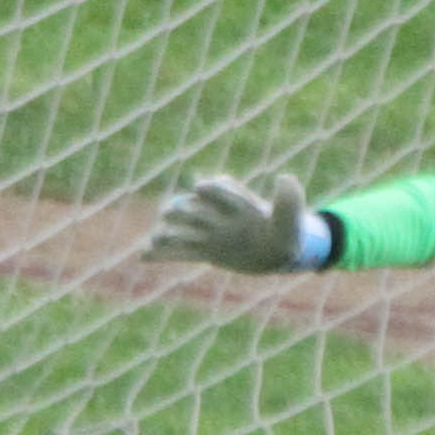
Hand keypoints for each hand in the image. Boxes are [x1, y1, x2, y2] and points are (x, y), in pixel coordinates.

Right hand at [145, 171, 314, 273]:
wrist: (276, 251)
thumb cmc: (285, 232)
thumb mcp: (291, 219)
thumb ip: (288, 200)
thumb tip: (285, 178)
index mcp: (235, 200)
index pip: (218, 188)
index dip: (208, 188)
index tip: (200, 187)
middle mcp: (216, 214)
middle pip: (192, 207)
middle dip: (181, 210)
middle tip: (172, 215)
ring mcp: (206, 233)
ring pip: (179, 230)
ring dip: (166, 232)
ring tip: (157, 239)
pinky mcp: (202, 251)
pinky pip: (178, 253)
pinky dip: (161, 254)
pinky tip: (143, 256)